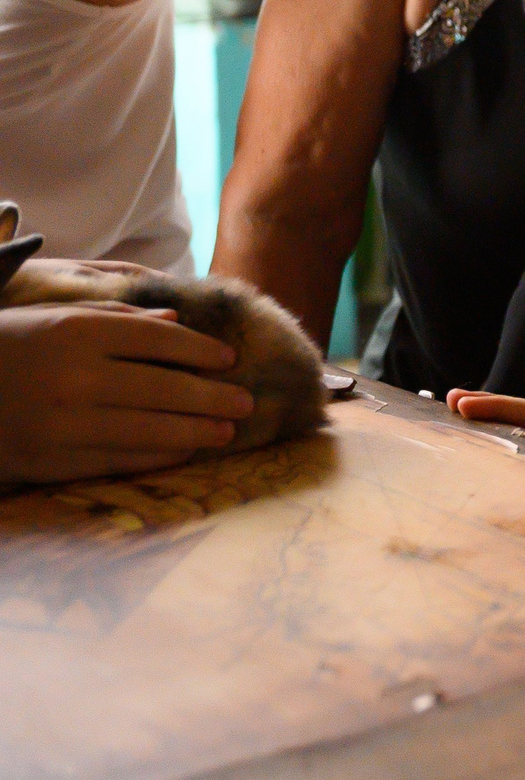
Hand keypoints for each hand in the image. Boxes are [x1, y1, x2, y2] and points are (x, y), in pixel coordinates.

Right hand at [0, 302, 252, 482]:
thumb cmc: (6, 349)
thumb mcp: (51, 318)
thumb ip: (115, 319)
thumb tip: (175, 322)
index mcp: (75, 332)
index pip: (158, 340)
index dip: (201, 350)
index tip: (229, 358)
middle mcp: (74, 377)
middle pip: (164, 388)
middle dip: (212, 397)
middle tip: (245, 401)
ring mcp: (64, 422)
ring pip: (149, 429)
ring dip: (196, 431)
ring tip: (227, 430)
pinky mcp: (53, 460)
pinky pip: (121, 459)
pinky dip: (160, 456)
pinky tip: (184, 451)